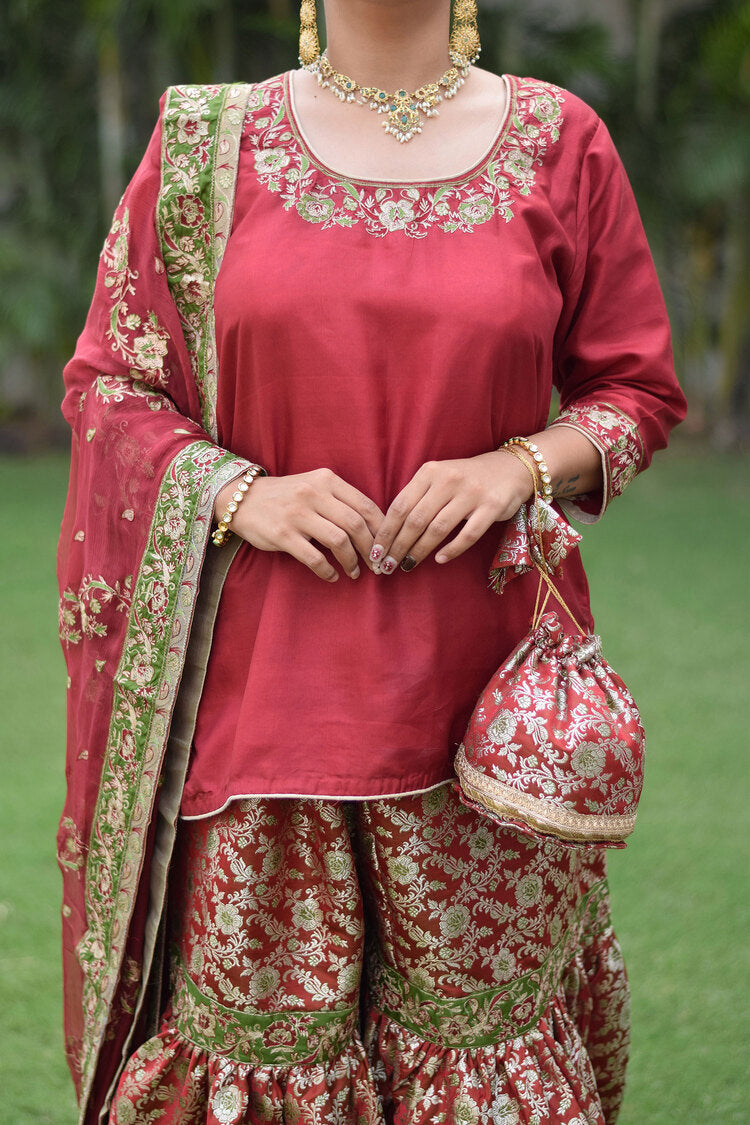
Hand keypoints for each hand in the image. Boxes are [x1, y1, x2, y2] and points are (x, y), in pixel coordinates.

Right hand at [214, 468, 384, 582]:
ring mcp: (297, 514)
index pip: (365, 505)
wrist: (242, 499)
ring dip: (352, 561)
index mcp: (327, 480)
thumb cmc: (286, 496)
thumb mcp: (314, 486)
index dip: (381, 529)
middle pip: (356, 524)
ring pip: (339, 541)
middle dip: (371, 548)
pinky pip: (314, 558)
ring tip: (355, 572)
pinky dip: (328, 571)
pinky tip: (332, 576)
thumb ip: (341, 501)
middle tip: (376, 564)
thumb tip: (375, 528)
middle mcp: (313, 494)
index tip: (386, 546)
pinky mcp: (283, 535)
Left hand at [369, 451, 533, 572]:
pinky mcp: (491, 507)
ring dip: (419, 551)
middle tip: (386, 565)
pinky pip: (467, 534)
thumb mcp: (438, 478)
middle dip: (397, 546)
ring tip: (407, 565)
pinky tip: (439, 560)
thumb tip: (389, 531)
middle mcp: (448, 480)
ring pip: (438, 528)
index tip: (374, 552)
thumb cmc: (466, 479)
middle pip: (415, 519)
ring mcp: (471, 493)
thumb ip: (417, 497)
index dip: (385, 532)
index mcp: (430, 472)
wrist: (510, 468)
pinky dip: (452, 550)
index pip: (400, 506)